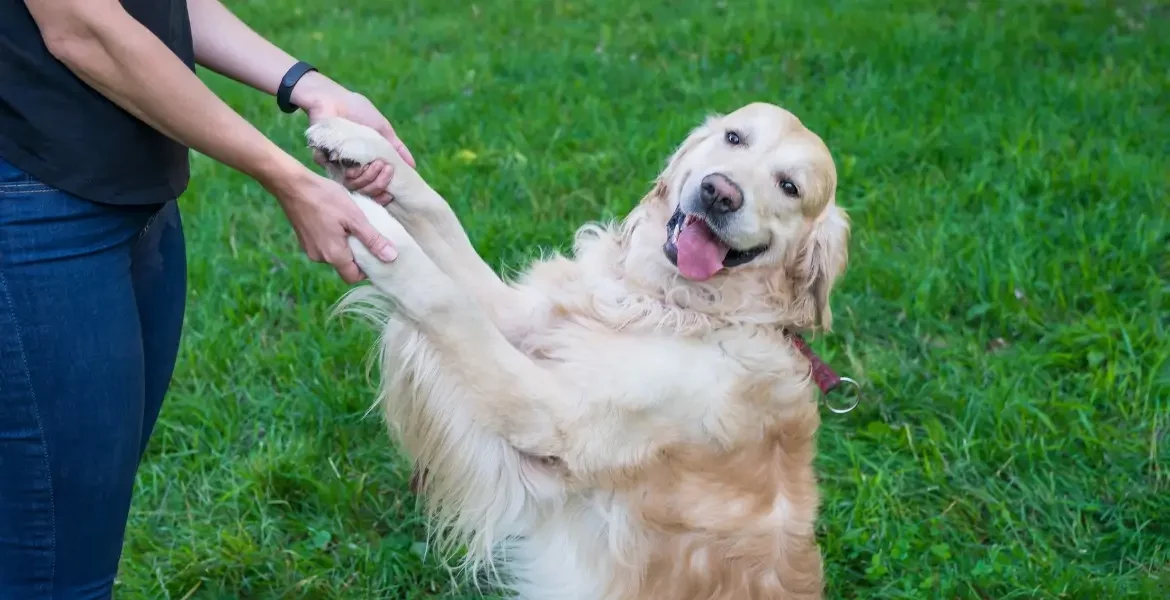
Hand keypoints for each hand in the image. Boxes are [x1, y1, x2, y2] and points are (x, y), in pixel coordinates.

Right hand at [267, 164, 397, 283]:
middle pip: (344, 266)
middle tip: (367, 236)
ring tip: (352, 226)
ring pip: (334, 255)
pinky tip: (338, 221)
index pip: (354, 277)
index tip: (376, 254)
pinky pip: (324, 245)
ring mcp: (310, 249)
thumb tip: (392, 257)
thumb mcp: (354, 217)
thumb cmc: (325, 198)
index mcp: (334, 255)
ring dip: (346, 245)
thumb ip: (372, 239)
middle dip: (358, 255)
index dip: (367, 270)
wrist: (292, 185)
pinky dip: (334, 239)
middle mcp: (320, 257)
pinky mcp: (304, 239)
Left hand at [291, 72, 412, 203]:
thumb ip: (396, 148)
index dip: (383, 194)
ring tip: (376, 163)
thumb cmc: (357, 111)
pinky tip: (360, 162)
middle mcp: (350, 168)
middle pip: (365, 191)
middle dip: (378, 184)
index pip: (374, 188)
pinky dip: (351, 172)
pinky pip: (337, 176)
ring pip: (353, 186)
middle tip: (386, 168)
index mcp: (364, 165)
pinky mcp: (323, 160)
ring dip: (368, 178)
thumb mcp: (383, 129)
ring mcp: (337, 165)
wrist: (333, 98)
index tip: (392, 192)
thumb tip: (412, 167)